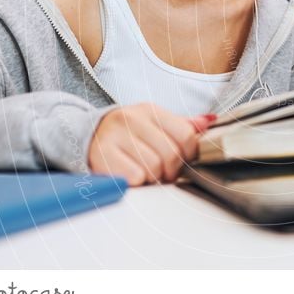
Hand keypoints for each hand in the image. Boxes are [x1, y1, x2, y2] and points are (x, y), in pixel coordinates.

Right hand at [88, 103, 216, 185]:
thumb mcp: (153, 125)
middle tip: (165, 174)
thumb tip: (210, 121)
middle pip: (171, 154)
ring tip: (146, 173)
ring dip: (153, 178)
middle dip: (172, 170)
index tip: (184, 161)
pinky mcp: (100, 155)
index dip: (191, 154)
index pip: (186, 134)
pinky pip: (134, 177)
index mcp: (149, 110)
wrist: (84, 137)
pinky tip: (130, 176)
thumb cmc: (127, 135)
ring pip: (153, 167)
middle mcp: (131, 119)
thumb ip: (182, 126)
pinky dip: (136, 182)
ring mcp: (114, 136)